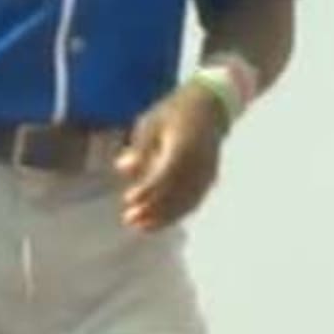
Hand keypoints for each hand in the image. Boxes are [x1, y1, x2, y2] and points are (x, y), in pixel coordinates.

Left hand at [115, 82, 228, 231]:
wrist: (210, 107)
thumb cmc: (175, 112)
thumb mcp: (151, 123)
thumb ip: (139, 149)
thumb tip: (122, 169)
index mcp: (184, 146)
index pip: (165, 174)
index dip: (147, 190)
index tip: (128, 199)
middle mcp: (199, 162)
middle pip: (176, 193)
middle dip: (152, 209)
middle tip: (129, 219)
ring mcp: (207, 172)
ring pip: (186, 202)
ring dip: (163, 217)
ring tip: (141, 226)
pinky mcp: (210, 178)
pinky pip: (194, 201)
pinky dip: (177, 213)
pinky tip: (159, 221)